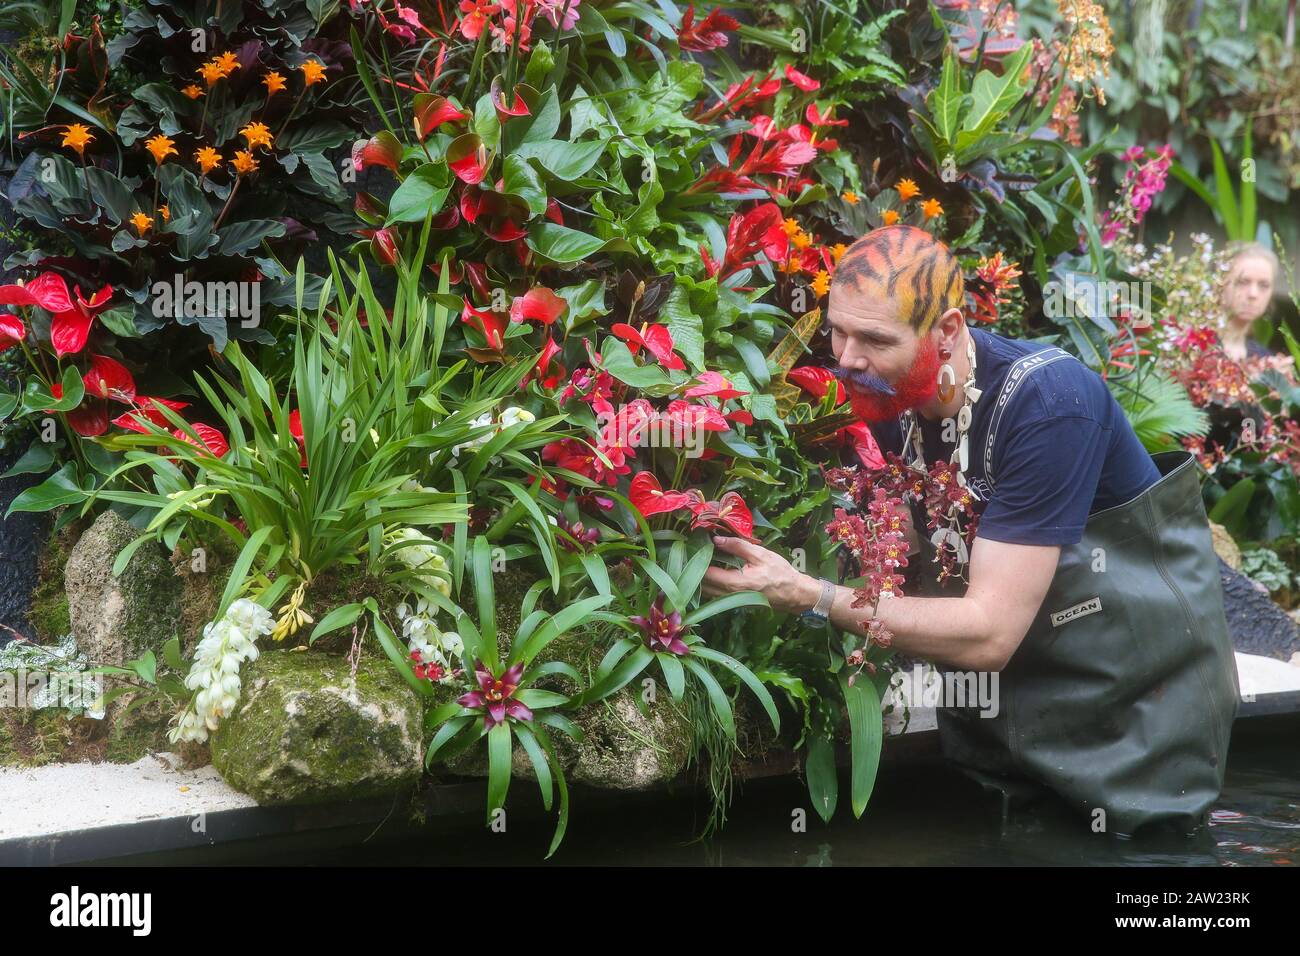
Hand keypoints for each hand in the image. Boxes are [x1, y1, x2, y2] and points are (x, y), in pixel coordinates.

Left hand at [701, 535, 821, 613]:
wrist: (795, 594)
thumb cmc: (780, 573)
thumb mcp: (760, 554)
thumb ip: (737, 546)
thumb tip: (716, 539)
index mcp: (736, 583)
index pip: (706, 574)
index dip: (696, 562)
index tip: (691, 548)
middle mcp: (730, 596)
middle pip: (703, 586)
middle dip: (693, 571)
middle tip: (688, 554)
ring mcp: (732, 601)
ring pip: (707, 592)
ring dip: (700, 579)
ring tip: (695, 561)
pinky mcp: (735, 602)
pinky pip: (715, 595)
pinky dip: (708, 584)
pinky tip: (708, 571)